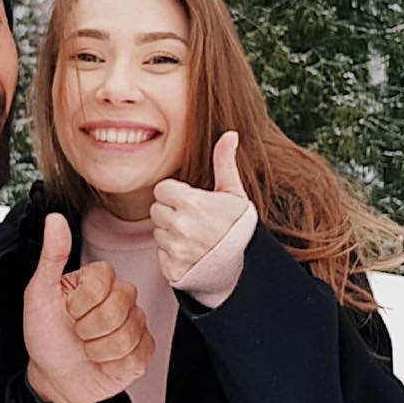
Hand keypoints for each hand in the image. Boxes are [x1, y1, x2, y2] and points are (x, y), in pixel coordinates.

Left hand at [23, 213, 154, 402]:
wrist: (54, 379)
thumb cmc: (46, 335)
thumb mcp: (39, 294)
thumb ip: (51, 256)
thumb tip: (55, 220)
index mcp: (97, 280)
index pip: (104, 279)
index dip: (81, 302)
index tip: (68, 310)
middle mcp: (120, 298)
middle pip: (119, 306)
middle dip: (89, 327)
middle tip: (78, 332)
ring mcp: (135, 324)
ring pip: (128, 334)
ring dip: (99, 349)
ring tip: (88, 348)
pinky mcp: (143, 351)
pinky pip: (137, 355)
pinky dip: (113, 365)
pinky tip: (103, 361)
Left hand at [150, 130, 249, 283]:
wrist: (247, 267)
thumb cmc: (239, 228)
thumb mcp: (234, 192)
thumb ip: (224, 161)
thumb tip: (230, 134)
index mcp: (191, 203)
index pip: (161, 190)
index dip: (175, 194)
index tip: (190, 201)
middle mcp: (180, 226)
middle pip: (156, 210)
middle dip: (171, 212)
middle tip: (193, 219)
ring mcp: (175, 249)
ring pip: (158, 233)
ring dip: (171, 234)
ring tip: (194, 237)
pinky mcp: (171, 269)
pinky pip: (161, 255)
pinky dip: (172, 255)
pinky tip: (191, 253)